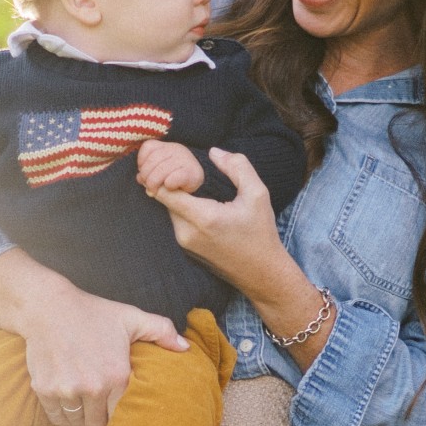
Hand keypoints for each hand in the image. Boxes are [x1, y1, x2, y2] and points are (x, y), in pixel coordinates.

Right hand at [0, 249, 185, 425]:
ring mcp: (67, 390)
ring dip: (80, 424)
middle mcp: (93, 388)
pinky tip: (66, 412)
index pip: (122, 416)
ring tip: (83, 420)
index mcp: (117, 376)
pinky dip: (61, 418)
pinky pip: (56, 417)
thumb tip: (186, 348)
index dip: (120, 419)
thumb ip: (161, 332)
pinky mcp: (45, 390)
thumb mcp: (130, 318)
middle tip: (99, 423)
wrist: (48, 307)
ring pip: (76, 424)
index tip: (118, 418)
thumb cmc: (92, 313)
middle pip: (97, 425)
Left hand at [136, 139, 204, 199]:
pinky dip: (167, 186)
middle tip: (148, 186)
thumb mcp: (160, 171)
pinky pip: (172, 180)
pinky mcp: (191, 173)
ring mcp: (185, 159)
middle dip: (146, 176)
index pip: (148, 147)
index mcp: (167, 146)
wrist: (200, 185)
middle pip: (152, 160)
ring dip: (154, 184)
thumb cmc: (176, 178)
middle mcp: (176, 149)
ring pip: (160, 171)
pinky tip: (170, 188)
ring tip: (155, 191)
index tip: (143, 173)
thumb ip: (148, 172)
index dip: (141, 162)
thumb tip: (140, 178)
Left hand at [152, 148, 294, 300]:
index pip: (164, 189)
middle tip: (190, 172)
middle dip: (173, 182)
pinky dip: (184, 210)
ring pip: (170, 209)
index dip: (166, 173)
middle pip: (164, 197)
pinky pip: (177, 221)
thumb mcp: (258, 194)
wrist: (262, 274)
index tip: (182, 165)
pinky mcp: (186, 249)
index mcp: (203, 217)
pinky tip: (202, 206)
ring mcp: (184, 243)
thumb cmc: (261, 234)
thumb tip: (214, 151)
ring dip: (179, 196)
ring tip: (197, 188)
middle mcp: (187, 232)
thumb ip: (237, 167)